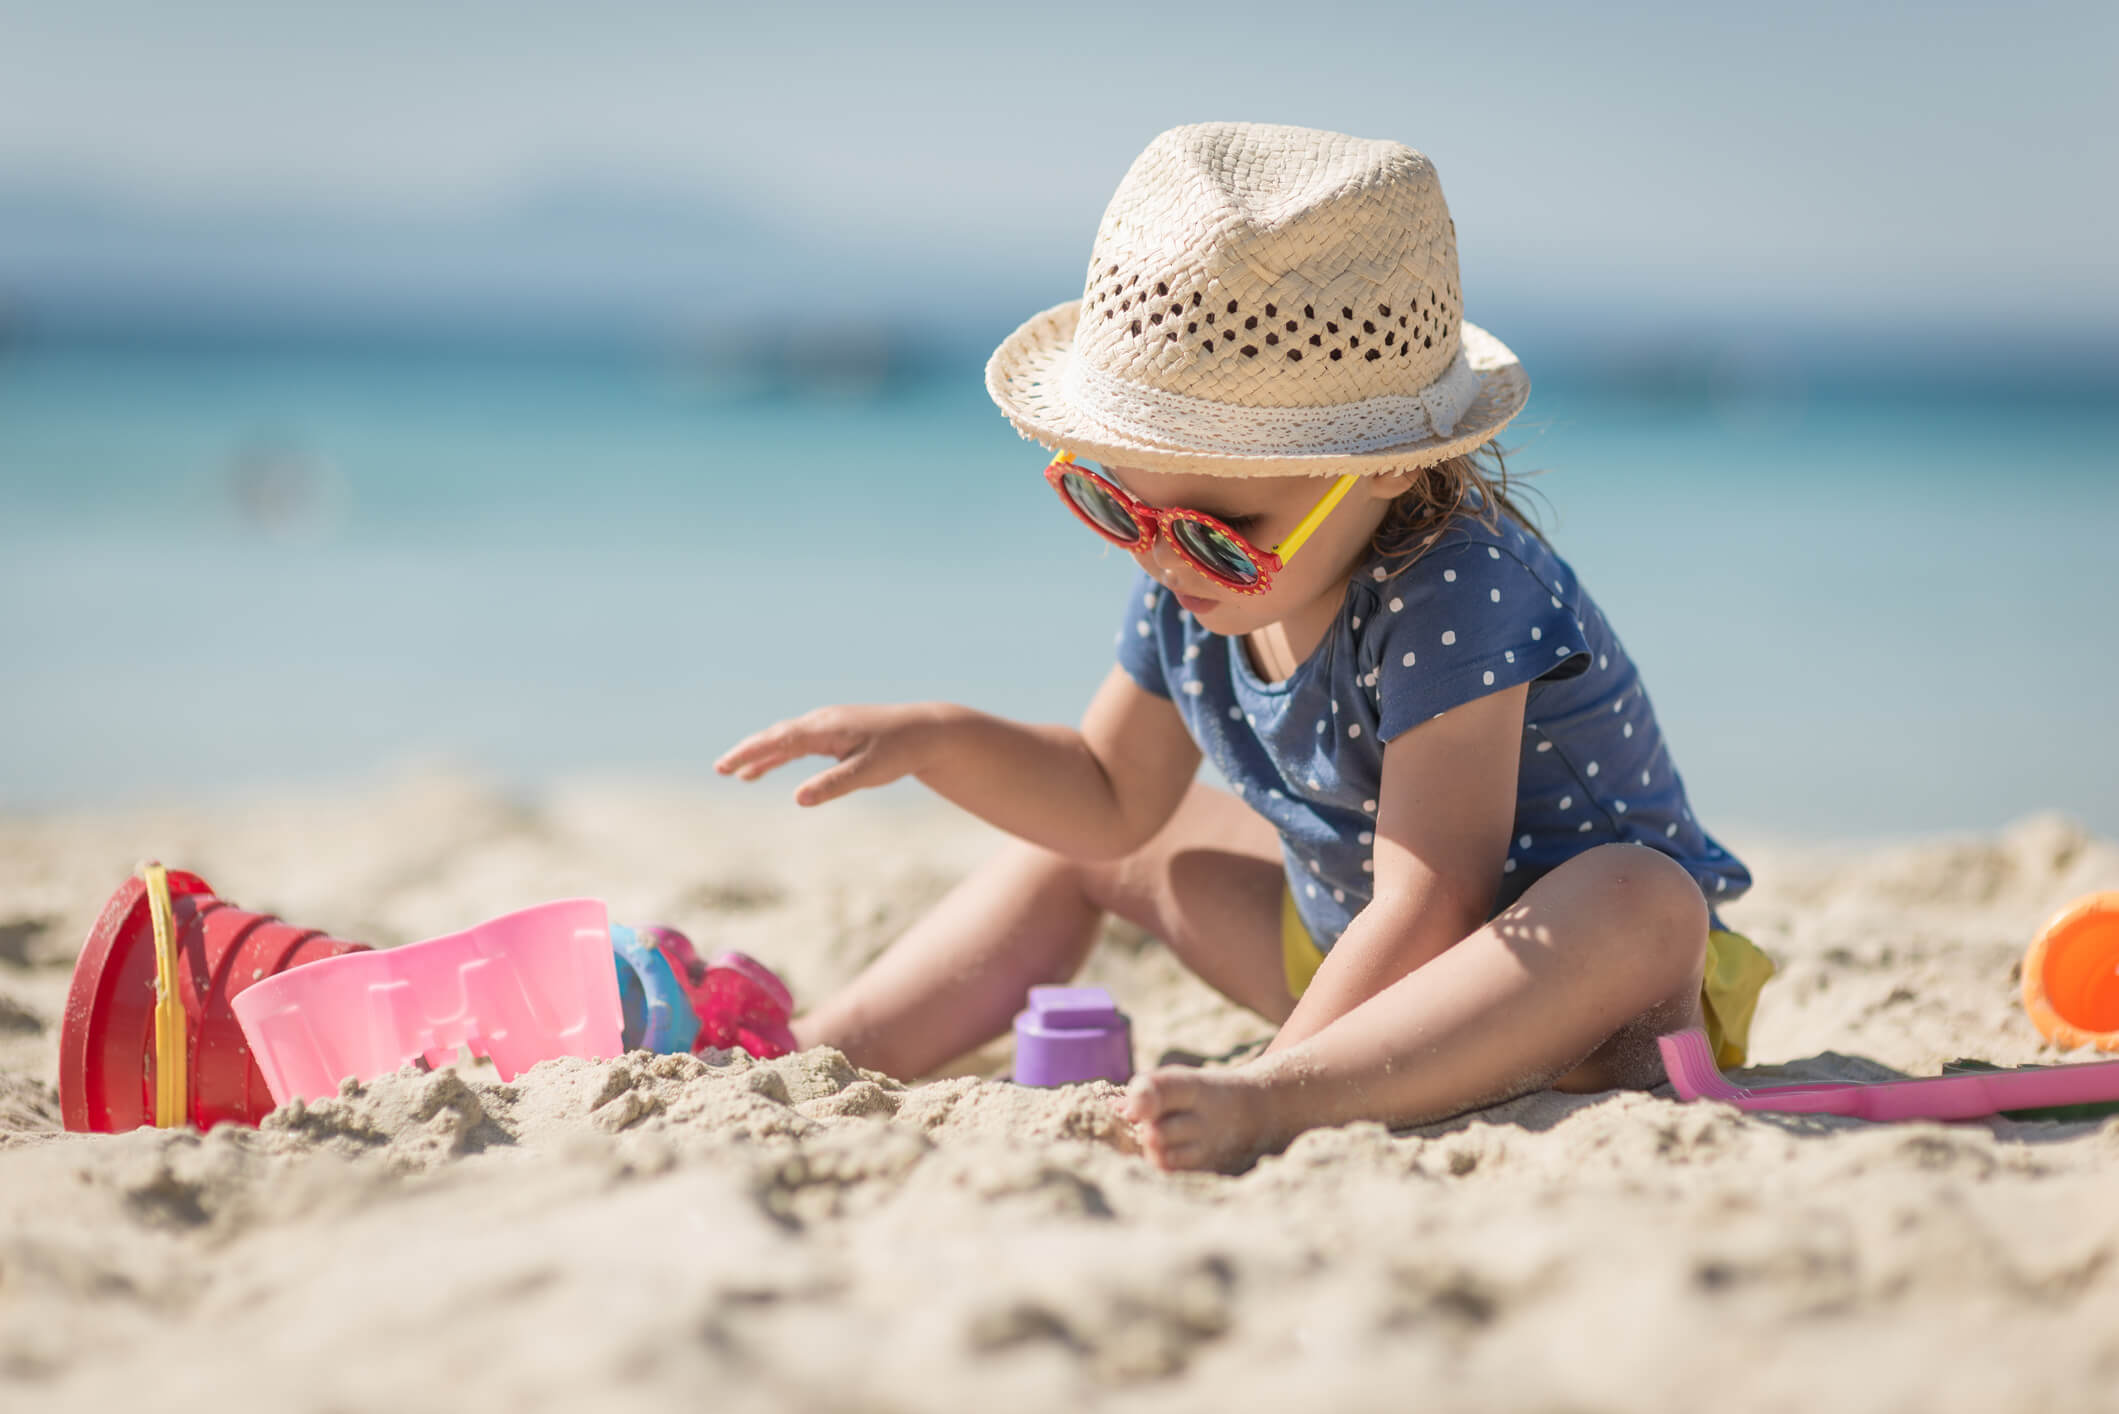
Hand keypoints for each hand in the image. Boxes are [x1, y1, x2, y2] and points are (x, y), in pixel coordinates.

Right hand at [715, 704, 947, 806]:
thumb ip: (833, 784)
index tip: (727, 766)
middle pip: (776, 736)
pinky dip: (780, 755)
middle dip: (748, 752)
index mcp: (826, 727)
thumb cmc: (901, 751)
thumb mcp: (869, 772)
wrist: (927, 732)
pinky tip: (769, 768)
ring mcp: (828, 726)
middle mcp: (823, 722)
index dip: (751, 753)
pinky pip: (799, 743)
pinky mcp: (836, 733)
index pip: (779, 739)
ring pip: (786, 739)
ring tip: (737, 775)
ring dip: (762, 755)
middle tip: (720, 769)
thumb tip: (799, 798)